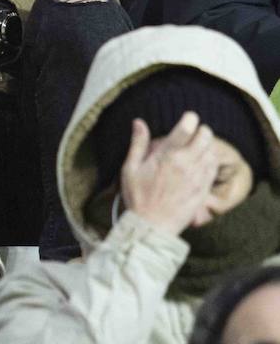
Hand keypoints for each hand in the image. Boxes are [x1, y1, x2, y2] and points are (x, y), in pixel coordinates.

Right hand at [120, 112, 220, 235]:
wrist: (152, 226)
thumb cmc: (138, 197)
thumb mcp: (130, 168)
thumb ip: (138, 143)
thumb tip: (139, 122)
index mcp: (167, 155)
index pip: (187, 127)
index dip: (190, 118)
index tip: (187, 118)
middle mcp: (186, 163)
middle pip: (206, 136)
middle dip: (201, 130)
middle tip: (194, 132)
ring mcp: (198, 176)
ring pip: (212, 150)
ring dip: (207, 145)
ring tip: (197, 146)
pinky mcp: (204, 188)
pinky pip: (214, 167)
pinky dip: (211, 159)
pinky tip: (202, 161)